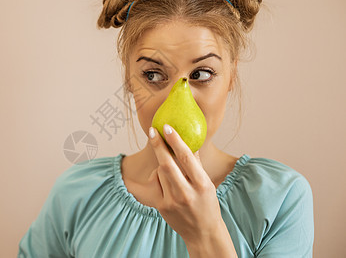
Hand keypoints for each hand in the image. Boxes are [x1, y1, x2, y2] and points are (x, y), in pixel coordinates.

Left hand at [148, 124, 236, 256]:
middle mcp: (186, 193)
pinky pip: (156, 183)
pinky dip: (158, 176)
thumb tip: (189, 140)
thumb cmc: (207, 204)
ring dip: (162, 162)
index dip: (175, 141)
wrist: (202, 233)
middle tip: (152, 130)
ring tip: (169, 164)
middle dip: (158, 145)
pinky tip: (165, 179)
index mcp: (202, 185)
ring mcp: (172, 201)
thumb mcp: (208, 184)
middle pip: (167, 164)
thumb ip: (197, 164)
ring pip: (160, 172)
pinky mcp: (161, 207)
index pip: (186, 158)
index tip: (167, 127)